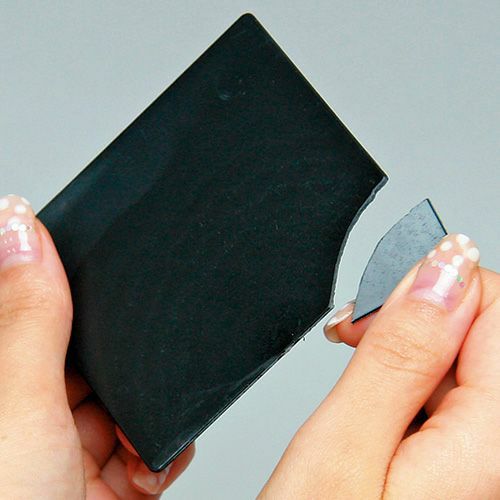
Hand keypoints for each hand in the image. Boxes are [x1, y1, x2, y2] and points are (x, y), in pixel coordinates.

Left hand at [0, 194, 193, 498]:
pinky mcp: (108, 484)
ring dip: (143, 409)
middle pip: (85, 355)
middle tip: (120, 364)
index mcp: (2, 387)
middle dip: (117, 357)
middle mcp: (27, 415)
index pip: (29, 309)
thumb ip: (28, 317)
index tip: (93, 259)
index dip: (59, 282)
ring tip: (131, 432)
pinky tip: (148, 461)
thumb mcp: (16, 407)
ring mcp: (67, 453)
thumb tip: (21, 224)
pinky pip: (147, 445)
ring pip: (124, 400)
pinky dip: (161, 449)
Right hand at [260, 233, 499, 498]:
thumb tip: (440, 269)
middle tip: (356, 337)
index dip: (429, 287)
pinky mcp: (470, 458)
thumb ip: (401, 353)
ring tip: (362, 369)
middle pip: (487, 327)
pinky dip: (413, 374)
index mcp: (495, 447)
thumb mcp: (344, 445)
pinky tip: (382, 395)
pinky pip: (457, 388)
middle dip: (418, 313)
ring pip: (468, 354)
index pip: (495, 305)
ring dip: (410, 345)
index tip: (371, 309)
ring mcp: (490, 460)